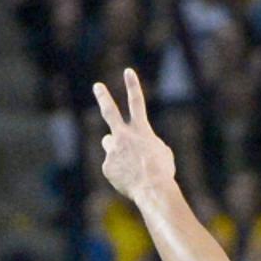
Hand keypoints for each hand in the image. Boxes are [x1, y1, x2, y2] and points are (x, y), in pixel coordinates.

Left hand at [95, 69, 175, 203]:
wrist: (152, 189)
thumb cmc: (162, 171)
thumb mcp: (162, 152)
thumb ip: (147, 143)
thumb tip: (134, 146)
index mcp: (141, 130)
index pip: (137, 102)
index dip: (132, 86)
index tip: (127, 71)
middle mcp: (123, 135)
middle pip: (110, 112)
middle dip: (104, 97)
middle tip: (98, 86)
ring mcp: (112, 150)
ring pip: (110, 143)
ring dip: (116, 149)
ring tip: (130, 164)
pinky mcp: (106, 166)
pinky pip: (112, 165)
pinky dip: (119, 171)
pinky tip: (129, 179)